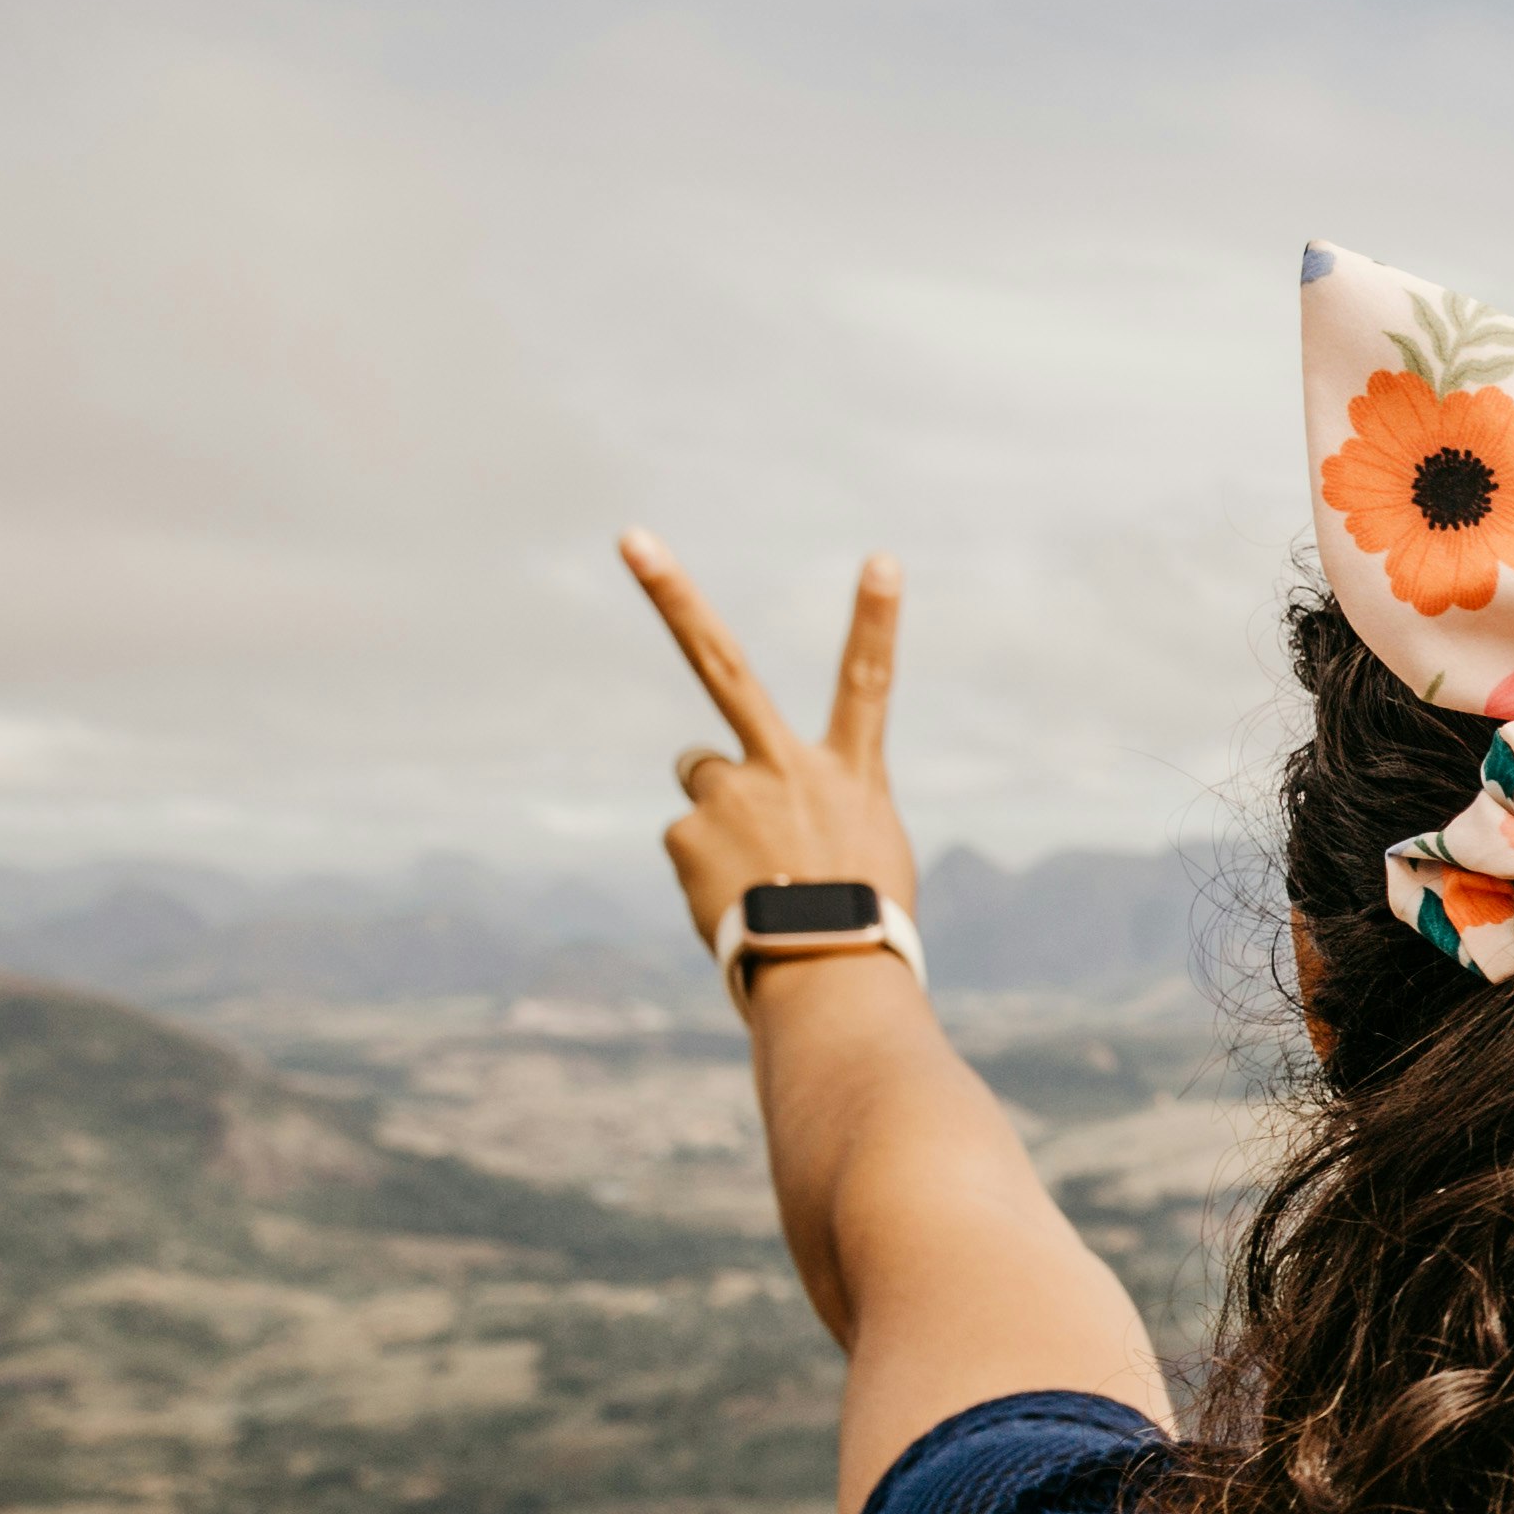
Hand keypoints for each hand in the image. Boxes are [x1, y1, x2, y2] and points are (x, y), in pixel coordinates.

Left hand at [630, 532, 918, 956]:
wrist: (828, 976)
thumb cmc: (861, 925)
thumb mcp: (865, 854)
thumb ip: (812, 806)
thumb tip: (748, 811)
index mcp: (850, 772)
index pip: (869, 681)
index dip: (876, 618)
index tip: (882, 559)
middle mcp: (786, 767)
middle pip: (724, 663)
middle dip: (673, 596)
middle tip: (631, 538)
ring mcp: (731, 795)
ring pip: (700, 775)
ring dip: (717, 808)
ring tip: (753, 867)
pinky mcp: (686, 834)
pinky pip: (685, 837)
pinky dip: (704, 867)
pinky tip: (733, 899)